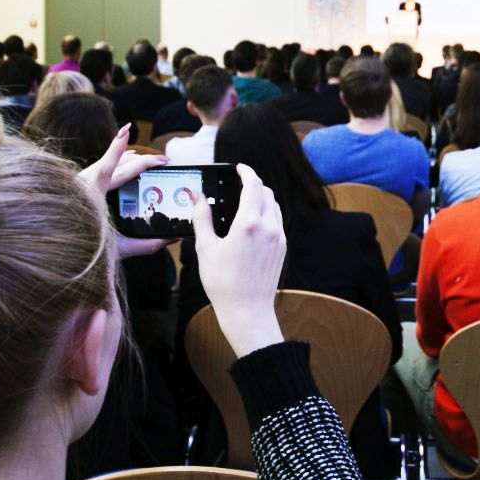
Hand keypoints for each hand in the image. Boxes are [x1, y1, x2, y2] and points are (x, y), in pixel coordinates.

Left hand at [79, 125, 169, 258]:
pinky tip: (124, 159)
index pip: (108, 168)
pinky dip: (115, 161)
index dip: (118, 148)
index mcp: (92, 195)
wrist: (59, 246)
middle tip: (163, 161)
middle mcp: (84, 184)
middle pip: (116, 164)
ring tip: (149, 160)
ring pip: (107, 163)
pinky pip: (100, 167)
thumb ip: (145, 245)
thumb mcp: (119, 248)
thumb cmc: (87, 249)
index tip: (127, 130)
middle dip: (142, 160)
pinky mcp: (79, 184)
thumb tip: (170, 239)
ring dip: (129, 158)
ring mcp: (80, 183)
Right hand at [191, 164, 286, 355]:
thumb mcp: (206, 248)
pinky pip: (278, 221)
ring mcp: (280, 238)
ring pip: (275, 206)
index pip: (253, 185)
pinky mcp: (283, 248)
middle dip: (254, 183)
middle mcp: (269, 227)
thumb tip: (196, 196)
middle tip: (239, 184)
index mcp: (249, 224)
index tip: (239, 167)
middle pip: (266, 192)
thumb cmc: (223, 283)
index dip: (246, 171)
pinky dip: (267, 213)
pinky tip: (253, 222)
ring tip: (245, 201)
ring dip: (262, 198)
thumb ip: (202, 217)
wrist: (247, 311)